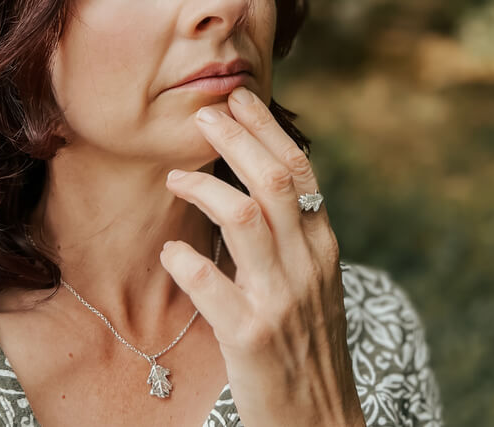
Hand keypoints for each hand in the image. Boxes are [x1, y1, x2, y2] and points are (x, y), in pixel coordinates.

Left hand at [161, 86, 364, 426]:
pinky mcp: (251, 338)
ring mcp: (281, 300)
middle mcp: (307, 265)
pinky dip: (186, 262)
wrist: (320, 421)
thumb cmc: (309, 350)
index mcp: (323, 248)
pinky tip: (170, 251)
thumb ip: (292, 240)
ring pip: (244, 218)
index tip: (238, 99)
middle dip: (236, 139)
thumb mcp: (314, 285)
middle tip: (202, 113)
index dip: (267, 130)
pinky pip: (212, 286)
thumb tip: (259, 188)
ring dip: (205, 187)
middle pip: (273, 180)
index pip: (300, 171)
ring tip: (175, 174)